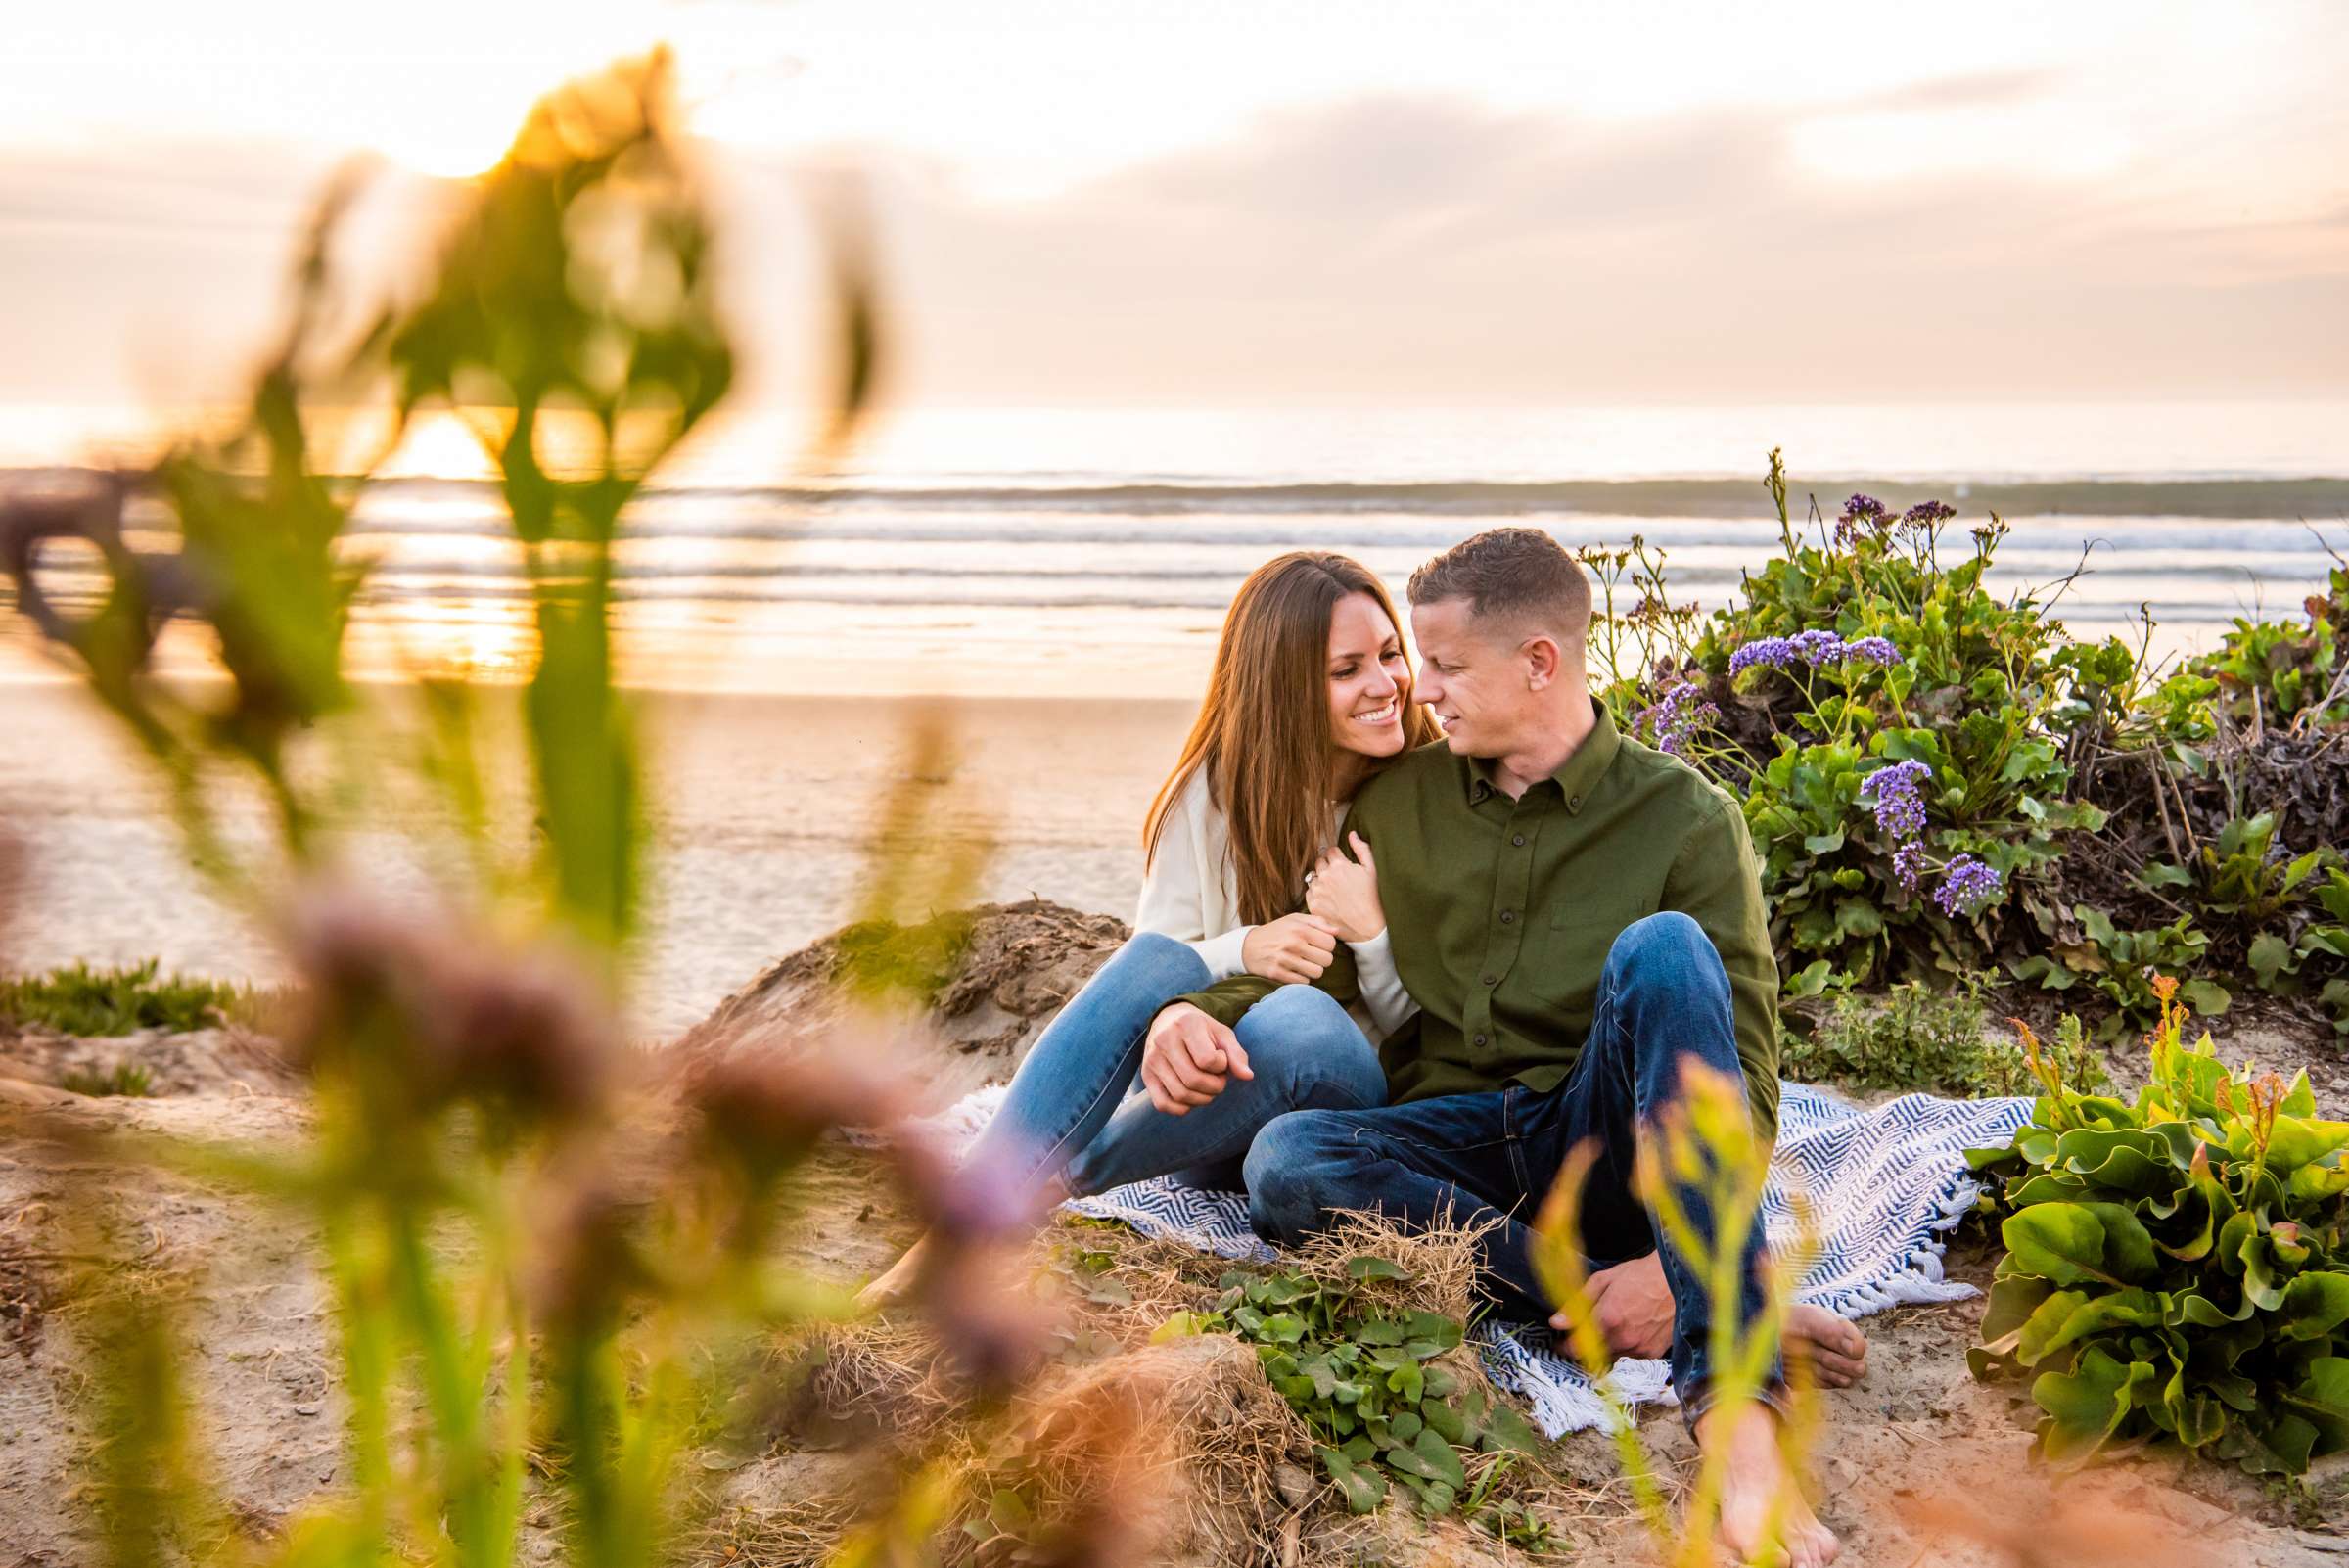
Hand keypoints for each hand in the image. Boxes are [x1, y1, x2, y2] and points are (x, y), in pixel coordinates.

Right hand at [1139, 1002, 1252, 1115]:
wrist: (1169, 1019)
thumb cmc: (1202, 1029)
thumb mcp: (1222, 1034)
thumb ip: (1236, 1055)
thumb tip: (1248, 1077)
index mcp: (1186, 1025)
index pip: (1208, 1060)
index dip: (1222, 1066)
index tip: (1221, 1059)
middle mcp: (1164, 1040)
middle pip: (1194, 1080)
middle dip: (1215, 1087)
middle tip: (1219, 1080)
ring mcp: (1152, 1059)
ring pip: (1180, 1095)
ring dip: (1202, 1099)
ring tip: (1207, 1087)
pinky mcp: (1146, 1075)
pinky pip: (1163, 1104)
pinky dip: (1182, 1109)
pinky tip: (1191, 1097)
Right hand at [1241, 912, 1339, 983]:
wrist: (1247, 946)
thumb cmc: (1276, 931)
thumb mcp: (1295, 920)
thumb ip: (1318, 922)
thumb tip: (1337, 932)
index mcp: (1300, 929)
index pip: (1331, 943)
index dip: (1327, 946)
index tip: (1318, 946)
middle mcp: (1293, 943)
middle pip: (1327, 960)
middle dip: (1322, 960)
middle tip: (1312, 957)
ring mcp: (1284, 959)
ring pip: (1317, 973)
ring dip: (1312, 970)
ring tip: (1304, 964)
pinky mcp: (1277, 973)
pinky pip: (1303, 982)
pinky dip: (1301, 979)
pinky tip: (1294, 971)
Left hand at [1304, 832, 1383, 942]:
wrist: (1369, 928)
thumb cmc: (1374, 898)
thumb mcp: (1373, 870)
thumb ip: (1361, 848)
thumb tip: (1351, 834)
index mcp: (1339, 865)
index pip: (1330, 851)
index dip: (1338, 857)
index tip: (1344, 866)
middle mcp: (1325, 876)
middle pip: (1320, 862)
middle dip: (1328, 867)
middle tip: (1340, 879)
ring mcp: (1317, 892)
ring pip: (1313, 877)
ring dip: (1321, 880)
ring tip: (1335, 892)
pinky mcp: (1313, 905)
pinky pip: (1309, 893)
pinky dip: (1316, 894)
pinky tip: (1330, 900)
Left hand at [1552, 1251, 1672, 1358]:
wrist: (1678, 1281)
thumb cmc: (1640, 1276)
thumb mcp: (1604, 1280)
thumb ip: (1578, 1303)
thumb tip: (1556, 1322)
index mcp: (1608, 1319)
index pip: (1576, 1347)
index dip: (1565, 1347)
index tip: (1561, 1343)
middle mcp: (1623, 1338)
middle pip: (1592, 1356)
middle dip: (1584, 1348)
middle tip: (1583, 1335)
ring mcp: (1639, 1349)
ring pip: (1611, 1359)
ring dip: (1603, 1350)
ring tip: (1607, 1331)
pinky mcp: (1653, 1354)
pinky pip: (1629, 1359)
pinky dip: (1623, 1351)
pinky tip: (1626, 1334)